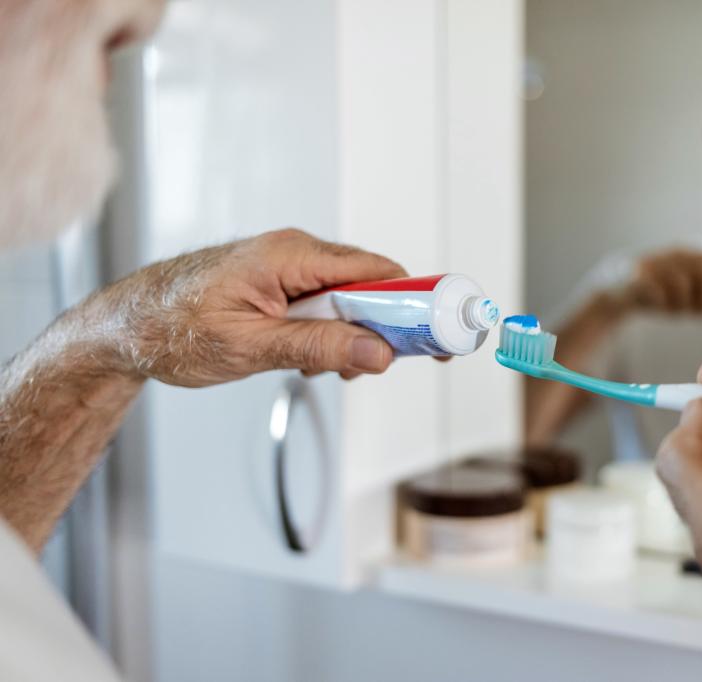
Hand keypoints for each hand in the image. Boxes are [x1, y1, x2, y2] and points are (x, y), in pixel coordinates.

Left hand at [89, 228, 406, 385]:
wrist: (123, 327)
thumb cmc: (171, 329)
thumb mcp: (249, 347)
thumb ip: (317, 348)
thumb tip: (377, 352)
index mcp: (290, 255)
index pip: (376, 271)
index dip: (415, 302)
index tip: (437, 334)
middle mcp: (294, 253)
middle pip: (369, 285)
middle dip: (381, 328)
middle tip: (373, 367)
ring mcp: (287, 268)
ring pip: (347, 299)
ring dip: (349, 337)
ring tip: (319, 369)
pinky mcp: (279, 285)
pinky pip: (323, 305)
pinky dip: (327, 334)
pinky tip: (305, 360)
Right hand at [617, 248, 701, 314]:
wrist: (617, 289)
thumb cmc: (660, 293)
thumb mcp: (690, 291)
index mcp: (695, 256)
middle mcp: (679, 255)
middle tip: (697, 313)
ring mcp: (659, 262)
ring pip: (683, 286)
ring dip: (680, 306)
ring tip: (671, 310)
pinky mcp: (639, 274)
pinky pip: (659, 293)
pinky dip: (661, 304)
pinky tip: (656, 305)